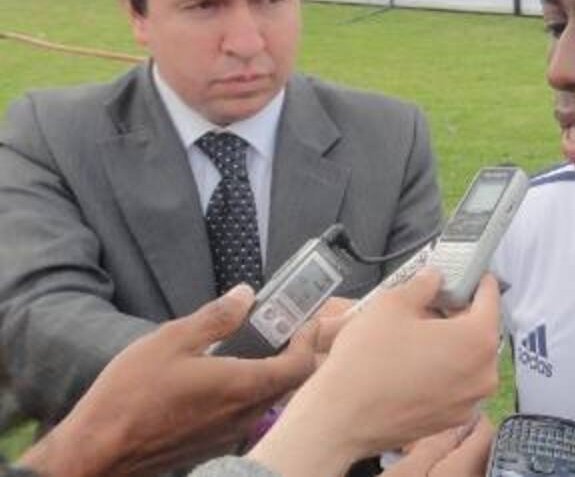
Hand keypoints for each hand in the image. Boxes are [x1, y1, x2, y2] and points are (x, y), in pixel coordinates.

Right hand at [19, 284, 317, 476]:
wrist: (95, 453)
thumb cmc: (129, 396)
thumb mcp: (172, 340)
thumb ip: (215, 317)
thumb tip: (246, 295)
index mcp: (242, 386)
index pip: (300, 366)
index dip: (307, 340)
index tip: (304, 320)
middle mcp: (243, 416)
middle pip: (287, 384)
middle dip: (290, 354)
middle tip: (278, 329)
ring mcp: (227, 436)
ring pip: (264, 402)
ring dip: (266, 375)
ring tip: (247, 349)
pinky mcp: (208, 447)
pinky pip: (241, 417)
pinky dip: (243, 394)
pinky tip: (217, 379)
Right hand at [247, 268, 499, 476]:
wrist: (341, 419)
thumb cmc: (368, 358)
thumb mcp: (392, 303)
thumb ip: (422, 285)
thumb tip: (434, 279)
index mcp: (478, 339)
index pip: (490, 298)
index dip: (476, 280)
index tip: (467, 272)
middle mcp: (484, 373)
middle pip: (479, 330)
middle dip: (459, 313)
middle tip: (432, 301)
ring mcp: (469, 401)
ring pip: (467, 359)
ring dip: (450, 342)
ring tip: (417, 332)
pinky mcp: (450, 420)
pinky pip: (454, 384)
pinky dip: (442, 369)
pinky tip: (413, 362)